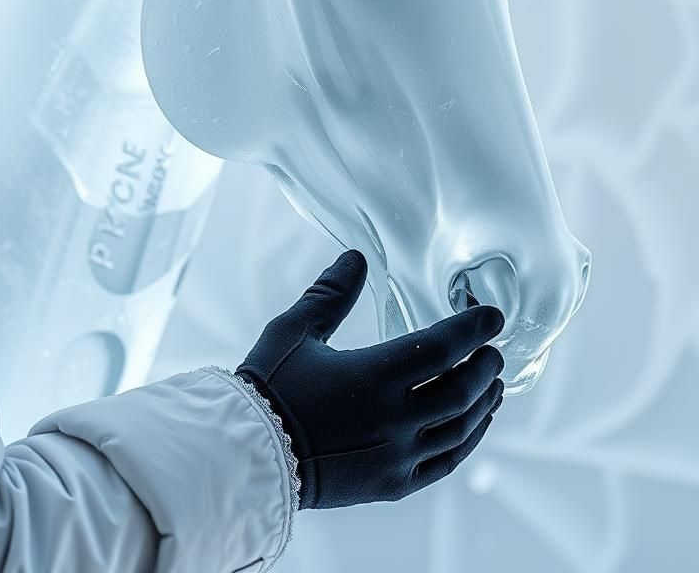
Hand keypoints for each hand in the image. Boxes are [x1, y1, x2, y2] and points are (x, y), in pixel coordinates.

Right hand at [235, 249, 504, 508]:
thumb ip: (330, 294)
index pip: (440, 349)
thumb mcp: (293, 331)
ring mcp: (397, 456)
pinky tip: (475, 423)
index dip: (471, 329)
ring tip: (494, 382)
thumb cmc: (269, 387)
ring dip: (484, 402)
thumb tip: (356, 257)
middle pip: (461, 390)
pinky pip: (447, 462)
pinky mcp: (393, 484)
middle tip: (493, 347)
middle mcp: (392, 419)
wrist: (248, 456)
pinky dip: (469, 440)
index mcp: (370, 376)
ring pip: (461, 428)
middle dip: (484, 365)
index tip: (492, 315)